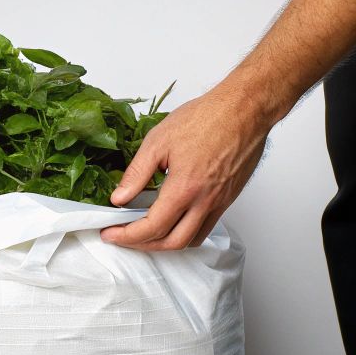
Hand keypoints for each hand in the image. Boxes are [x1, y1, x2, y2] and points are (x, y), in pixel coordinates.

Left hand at [100, 86, 270, 250]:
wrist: (246, 109)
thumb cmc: (207, 118)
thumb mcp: (158, 142)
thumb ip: (136, 174)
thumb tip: (119, 198)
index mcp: (185, 188)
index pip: (152, 228)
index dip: (126, 236)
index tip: (110, 234)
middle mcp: (206, 201)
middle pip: (172, 243)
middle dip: (143, 245)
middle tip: (122, 236)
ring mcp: (221, 201)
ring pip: (192, 239)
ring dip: (165, 243)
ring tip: (144, 232)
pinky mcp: (229, 197)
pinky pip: (207, 227)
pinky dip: (185, 233)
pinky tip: (171, 220)